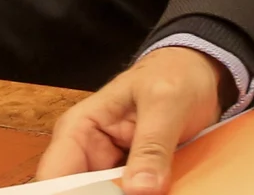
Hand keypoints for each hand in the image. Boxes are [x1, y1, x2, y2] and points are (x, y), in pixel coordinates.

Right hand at [38, 47, 223, 194]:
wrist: (198, 71)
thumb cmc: (174, 74)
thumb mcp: (166, 102)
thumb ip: (152, 145)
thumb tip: (139, 190)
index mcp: (79, 129)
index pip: (55, 176)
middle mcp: (87, 153)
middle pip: (79, 194)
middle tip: (141, 191)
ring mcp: (110, 169)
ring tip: (154, 189)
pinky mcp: (134, 178)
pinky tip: (161, 191)